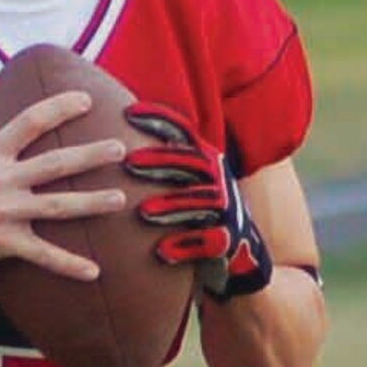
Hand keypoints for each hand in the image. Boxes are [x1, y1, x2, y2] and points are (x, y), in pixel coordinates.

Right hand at [0, 91, 129, 282]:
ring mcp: (4, 212)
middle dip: (91, 155)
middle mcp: (1, 180)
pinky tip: (94, 271)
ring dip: (92, 203)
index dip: (59, 108)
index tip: (85, 100)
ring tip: (119, 199)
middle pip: (55, 163)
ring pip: (58, 206)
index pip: (29, 122)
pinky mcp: (4, 243)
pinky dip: (69, 265)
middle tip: (121, 149)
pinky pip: (43, 255)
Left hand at [122, 102, 272, 298]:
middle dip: (160, 162)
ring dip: (171, 208)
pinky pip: (206, 243)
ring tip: (143, 212)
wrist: (241, 254)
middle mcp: (219, 181)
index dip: (159, 121)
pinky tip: (161, 252)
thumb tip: (124, 121)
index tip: (129, 113)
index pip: (182, 135)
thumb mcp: (190, 179)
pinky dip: (184, 247)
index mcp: (207, 162)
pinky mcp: (226, 243)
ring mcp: (226, 212)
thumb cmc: (201, 212)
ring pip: (197, 206)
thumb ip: (166, 157)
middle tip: (129, 162)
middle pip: (189, 166)